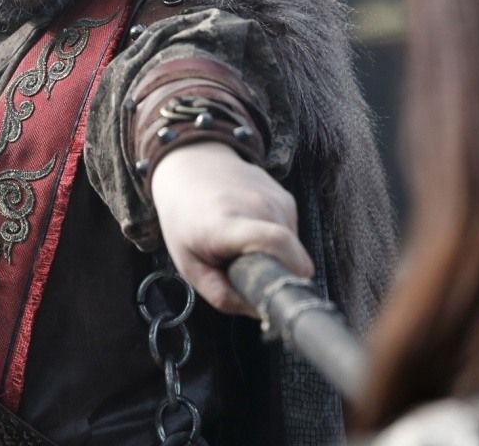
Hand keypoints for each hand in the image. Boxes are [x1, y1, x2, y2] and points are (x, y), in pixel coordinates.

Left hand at [150, 141, 312, 316]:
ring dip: (275, 256)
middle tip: (248, 275)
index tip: (283, 295)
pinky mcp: (286, 197)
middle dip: (277, 275)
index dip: (289, 274)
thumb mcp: (189, 264)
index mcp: (228, 223)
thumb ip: (221, 295)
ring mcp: (276, 198)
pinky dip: (277, 240)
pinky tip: (251, 229)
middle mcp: (258, 206)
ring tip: (243, 246)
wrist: (189, 165)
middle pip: (290, 256)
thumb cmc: (185, 218)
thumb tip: (261, 312)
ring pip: (293, 247)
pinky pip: (291, 232)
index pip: (276, 243)